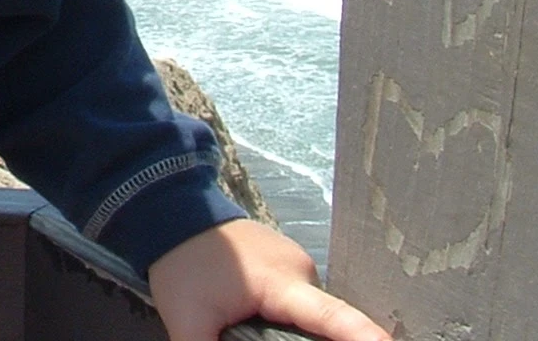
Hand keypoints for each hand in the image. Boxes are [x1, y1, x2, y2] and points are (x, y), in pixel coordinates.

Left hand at [148, 220, 390, 340]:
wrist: (173, 210)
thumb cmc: (181, 261)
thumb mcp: (188, 320)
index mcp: (282, 282)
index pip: (334, 317)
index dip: (364, 336)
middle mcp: (301, 269)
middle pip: (325, 323)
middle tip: (264, 335)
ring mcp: (297, 262)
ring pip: (311, 314)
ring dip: (298, 332)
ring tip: (257, 327)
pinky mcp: (288, 262)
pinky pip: (301, 301)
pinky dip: (292, 319)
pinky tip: (267, 327)